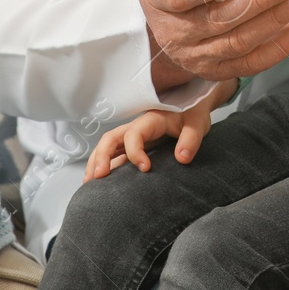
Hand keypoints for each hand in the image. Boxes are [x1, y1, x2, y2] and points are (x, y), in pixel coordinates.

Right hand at [84, 79, 237, 179]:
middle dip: (102, 157)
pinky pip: (114, 153)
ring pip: (107, 146)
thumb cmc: (193, 112)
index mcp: (151, 120)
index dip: (135, 152)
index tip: (145, 169)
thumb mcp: (198, 123)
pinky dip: (104, 165)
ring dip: (96, 162)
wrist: (193, 105)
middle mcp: (137, 127)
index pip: (134, 134)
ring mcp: (133, 135)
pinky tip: (99, 182)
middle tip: (99, 178)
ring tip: (90, 184)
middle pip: (110, 138)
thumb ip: (191, 139)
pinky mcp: (134, 144)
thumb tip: (182, 158)